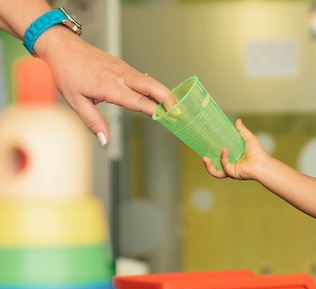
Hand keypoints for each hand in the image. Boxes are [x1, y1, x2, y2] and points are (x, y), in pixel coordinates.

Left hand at [39, 32, 175, 144]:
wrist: (61, 46)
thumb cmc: (66, 71)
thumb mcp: (75, 101)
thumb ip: (93, 122)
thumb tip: (105, 140)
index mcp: (110, 86)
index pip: (139, 102)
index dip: (156, 111)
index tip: (168, 119)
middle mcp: (120, 76)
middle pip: (152, 86)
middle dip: (168, 99)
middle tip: (179, 111)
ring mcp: (123, 69)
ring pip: (150, 81)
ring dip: (163, 93)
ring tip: (172, 107)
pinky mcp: (122, 65)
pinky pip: (141, 77)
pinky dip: (152, 87)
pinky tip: (155, 96)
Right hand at [202, 119, 268, 179]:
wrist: (263, 162)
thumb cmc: (258, 152)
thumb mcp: (248, 138)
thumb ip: (241, 130)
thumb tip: (237, 120)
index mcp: (233, 158)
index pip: (219, 156)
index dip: (212, 152)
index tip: (205, 145)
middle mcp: (231, 165)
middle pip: (215, 166)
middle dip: (207, 163)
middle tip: (202, 155)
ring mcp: (231, 170)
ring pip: (216, 172)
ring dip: (209, 167)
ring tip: (204, 158)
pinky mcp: (233, 173)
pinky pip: (224, 166)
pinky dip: (223, 158)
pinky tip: (224, 150)